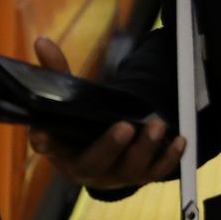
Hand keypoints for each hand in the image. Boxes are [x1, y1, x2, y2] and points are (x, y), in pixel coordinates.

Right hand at [26, 36, 184, 190]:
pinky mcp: (137, 178)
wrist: (101, 157)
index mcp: (60, 150)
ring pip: (128, 170)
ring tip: (156, 125)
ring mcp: (113, 177)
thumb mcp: (67, 101)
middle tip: (124, 126)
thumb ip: (56, 72)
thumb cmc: (78, 125)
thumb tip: (41, 41)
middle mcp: (84, 169)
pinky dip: (168, 158)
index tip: (41, 133)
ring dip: (144, 149)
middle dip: (110, 146)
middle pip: (93, 164)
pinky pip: (154, 172)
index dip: (43, 141)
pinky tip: (180, 140)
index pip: (47, 147)